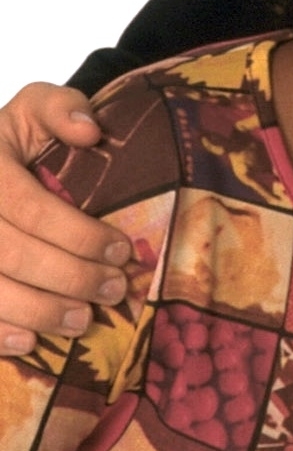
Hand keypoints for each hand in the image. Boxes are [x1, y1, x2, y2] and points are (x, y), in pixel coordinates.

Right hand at [0, 85, 129, 353]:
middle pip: (7, 252)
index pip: (26, 205)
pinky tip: (30, 343)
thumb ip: (60, 107)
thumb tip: (89, 130)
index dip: (77, 233)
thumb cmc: (11, 142)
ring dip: (37, 311)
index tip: (122, 251)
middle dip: (68, 277)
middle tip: (114, 290)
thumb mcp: (33, 109)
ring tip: (82, 320)